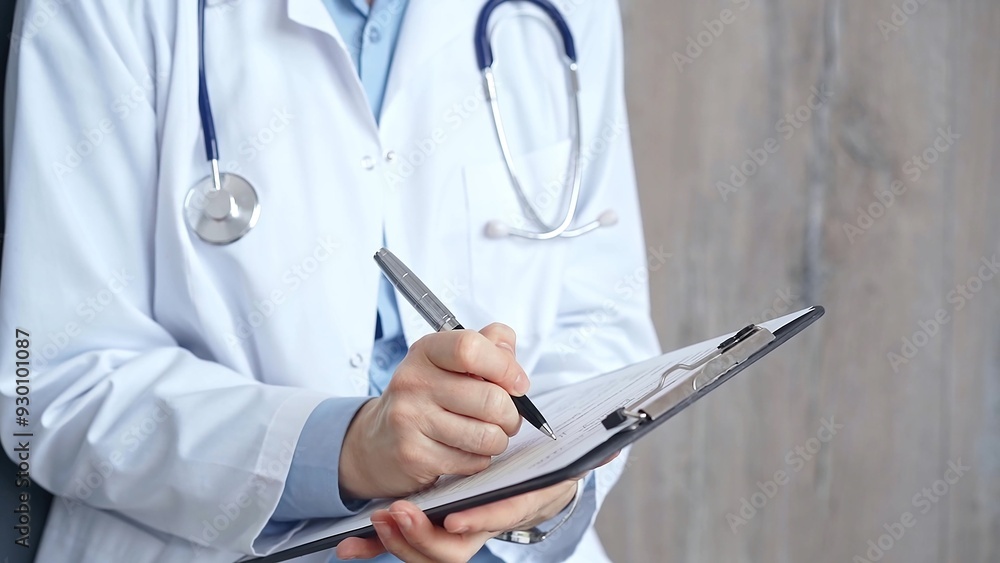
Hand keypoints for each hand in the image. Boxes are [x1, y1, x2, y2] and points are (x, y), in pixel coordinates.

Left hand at [336, 453, 620, 561]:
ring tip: (376, 517)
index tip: (455, 517)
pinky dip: (373, 550)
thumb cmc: (535, 455)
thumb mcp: (554, 441)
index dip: (483, 521)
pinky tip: (347, 547)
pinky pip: (402, 550)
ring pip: (428, 557)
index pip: (506, 517)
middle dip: (424, 538)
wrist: (522, 473)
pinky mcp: (430, 535)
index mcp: (522, 502)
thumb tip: (609, 449)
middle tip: (396, 512)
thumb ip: (574, 437)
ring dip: (398, 543)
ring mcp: (458, 534)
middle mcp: (488, 524)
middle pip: (457, 550)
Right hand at [340, 323, 527, 499]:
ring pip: (486, 435)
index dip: (505, 367)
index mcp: (426, 351)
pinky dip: (479, 459)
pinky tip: (466, 451)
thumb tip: (510, 352)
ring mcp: (410, 419)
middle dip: (511, 415)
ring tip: (488, 435)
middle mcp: (413, 382)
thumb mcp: (448, 362)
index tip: (518, 384)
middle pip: (490, 399)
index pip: (471, 348)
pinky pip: (472, 461)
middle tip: (506, 418)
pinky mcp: (414, 455)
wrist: (377, 441)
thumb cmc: (425, 397)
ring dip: (498, 440)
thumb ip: (486, 346)